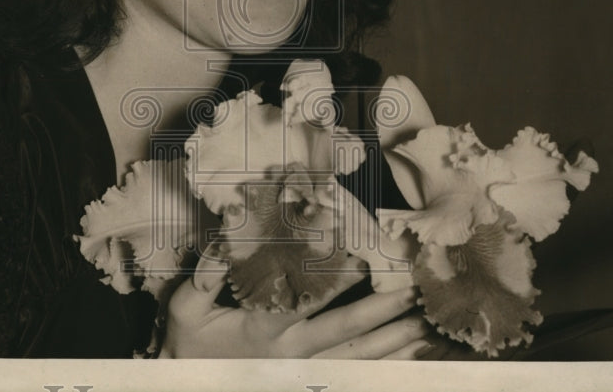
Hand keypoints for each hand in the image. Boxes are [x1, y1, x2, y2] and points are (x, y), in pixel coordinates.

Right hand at [159, 257, 432, 358]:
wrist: (187, 383)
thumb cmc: (189, 342)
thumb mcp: (188, 306)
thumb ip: (208, 274)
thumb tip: (228, 236)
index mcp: (265, 328)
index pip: (310, 300)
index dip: (339, 280)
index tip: (367, 258)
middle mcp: (292, 352)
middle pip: (346, 332)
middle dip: (383, 312)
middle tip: (415, 293)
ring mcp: (303, 372)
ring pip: (356, 358)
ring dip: (392, 343)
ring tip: (424, 326)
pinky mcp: (308, 381)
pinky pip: (352, 376)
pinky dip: (383, 367)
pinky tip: (408, 358)